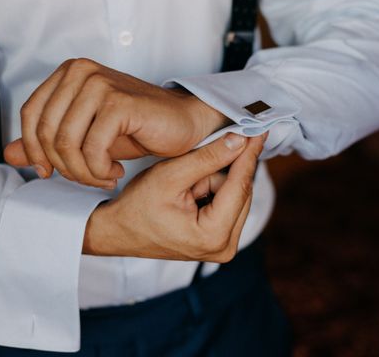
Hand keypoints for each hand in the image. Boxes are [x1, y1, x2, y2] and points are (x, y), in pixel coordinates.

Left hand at [4, 58, 229, 188]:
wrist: (183, 123)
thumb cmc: (136, 128)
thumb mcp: (84, 137)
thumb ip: (46, 143)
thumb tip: (9, 154)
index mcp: (69, 72)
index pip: (30, 115)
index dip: (34, 150)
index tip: (49, 172)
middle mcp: (81, 71)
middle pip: (45, 132)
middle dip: (63, 167)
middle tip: (86, 178)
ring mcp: (100, 84)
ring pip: (66, 143)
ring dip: (82, 173)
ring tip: (102, 177)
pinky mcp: (118, 102)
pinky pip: (92, 149)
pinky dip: (99, 170)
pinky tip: (116, 170)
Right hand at [83, 133, 264, 262]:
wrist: (118, 231)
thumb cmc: (137, 207)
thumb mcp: (171, 175)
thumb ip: (208, 157)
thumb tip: (241, 140)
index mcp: (214, 236)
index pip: (240, 185)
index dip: (249, 154)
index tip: (260, 130)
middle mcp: (225, 248)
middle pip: (240, 191)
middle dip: (218, 172)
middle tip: (190, 170)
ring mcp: (223, 247)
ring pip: (234, 196)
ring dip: (214, 181)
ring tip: (183, 187)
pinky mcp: (219, 241)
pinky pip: (228, 204)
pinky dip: (213, 190)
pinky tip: (190, 193)